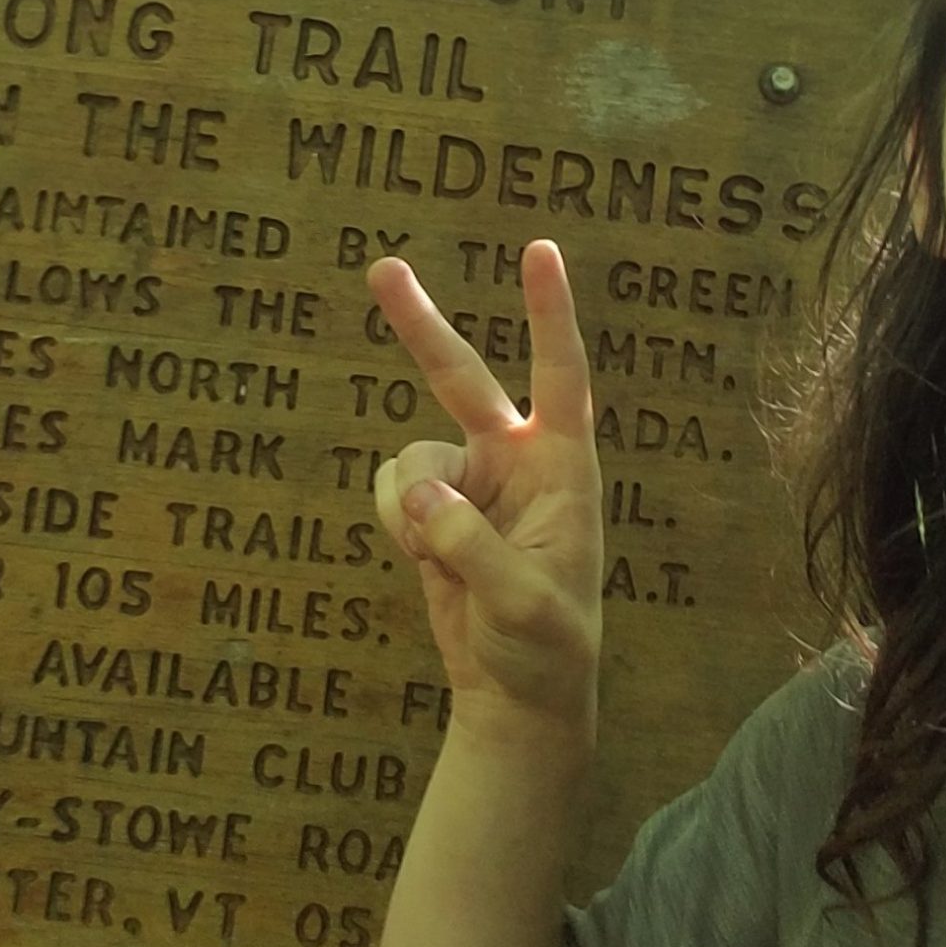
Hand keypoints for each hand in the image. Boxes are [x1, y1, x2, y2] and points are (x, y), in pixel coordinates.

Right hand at [365, 239, 602, 739]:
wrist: (516, 695)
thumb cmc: (545, 648)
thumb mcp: (522, 603)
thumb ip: (471, 544)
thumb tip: (420, 492)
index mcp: (564, 470)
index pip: (560, 377)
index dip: (548, 314)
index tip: (540, 251)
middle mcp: (517, 462)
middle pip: (462, 377)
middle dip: (421, 326)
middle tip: (381, 267)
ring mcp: (472, 483)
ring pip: (412, 457)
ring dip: (411, 506)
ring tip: (442, 559)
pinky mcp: (436, 510)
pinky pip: (393, 492)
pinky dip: (397, 523)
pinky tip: (425, 560)